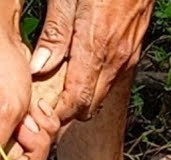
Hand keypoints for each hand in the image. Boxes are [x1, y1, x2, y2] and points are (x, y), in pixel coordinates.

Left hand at [30, 0, 153, 121]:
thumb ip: (55, 33)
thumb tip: (39, 68)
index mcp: (96, 47)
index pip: (76, 102)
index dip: (56, 115)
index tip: (37, 113)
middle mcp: (116, 58)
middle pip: (88, 107)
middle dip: (65, 112)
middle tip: (42, 103)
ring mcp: (128, 55)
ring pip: (101, 94)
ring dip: (80, 97)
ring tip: (57, 86)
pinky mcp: (133, 48)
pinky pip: (111, 77)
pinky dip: (93, 82)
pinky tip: (78, 69)